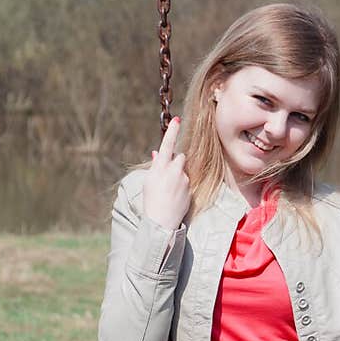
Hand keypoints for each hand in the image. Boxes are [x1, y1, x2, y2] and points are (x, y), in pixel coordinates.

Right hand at [142, 116, 190, 230]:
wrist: (162, 220)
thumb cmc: (151, 200)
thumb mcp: (149, 180)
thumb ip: (155, 165)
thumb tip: (157, 153)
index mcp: (160, 167)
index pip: (167, 145)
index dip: (172, 131)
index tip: (177, 119)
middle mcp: (173, 171)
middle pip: (180, 157)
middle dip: (176, 162)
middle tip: (167, 175)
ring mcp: (183, 179)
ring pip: (183, 170)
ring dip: (179, 174)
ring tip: (171, 188)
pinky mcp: (190, 188)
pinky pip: (187, 181)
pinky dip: (182, 185)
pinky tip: (175, 196)